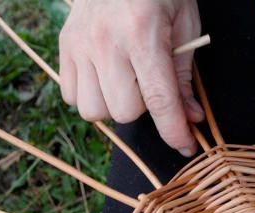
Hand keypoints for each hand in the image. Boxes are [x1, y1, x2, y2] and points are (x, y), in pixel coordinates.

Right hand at [59, 0, 203, 155]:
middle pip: (124, 111)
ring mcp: (79, 43)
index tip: (185, 146)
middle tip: (150, 82)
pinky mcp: (64, 45)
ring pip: (94, 110)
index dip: (175, 131)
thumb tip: (190, 119)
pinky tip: (104, 76)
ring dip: (115, 104)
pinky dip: (90, 95)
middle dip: (144, 107)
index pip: (159, 100)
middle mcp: (105, 40)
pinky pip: (71, 97)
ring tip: (126, 79)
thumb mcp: (184, 24)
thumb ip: (185, 76)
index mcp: (142, 33)